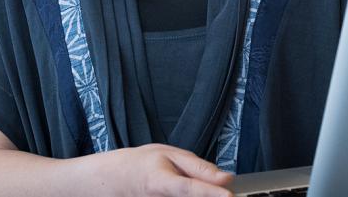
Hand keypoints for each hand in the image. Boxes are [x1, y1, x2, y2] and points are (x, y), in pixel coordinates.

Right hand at [90, 143, 234, 196]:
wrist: (119, 181)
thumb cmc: (143, 165)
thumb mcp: (169, 154)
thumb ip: (198, 167)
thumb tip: (225, 178)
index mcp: (162, 182)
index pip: (190, 188)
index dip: (210, 193)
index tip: (228, 196)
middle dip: (211, 195)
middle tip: (214, 186)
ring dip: (203, 196)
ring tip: (190, 184)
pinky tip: (191, 192)